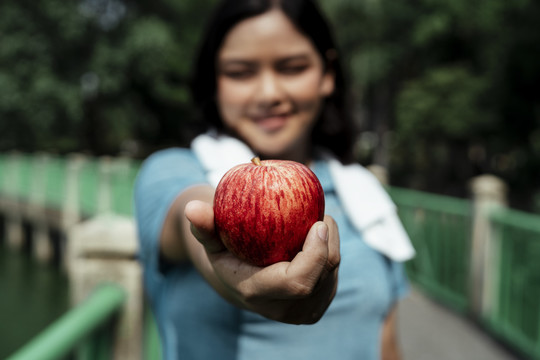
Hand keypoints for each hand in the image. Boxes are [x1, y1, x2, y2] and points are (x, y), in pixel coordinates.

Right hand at [185, 200, 339, 324]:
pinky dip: (330, 255)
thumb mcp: (211, 239)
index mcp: (258, 293)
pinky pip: (332, 278)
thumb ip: (202, 225)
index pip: (298, 282)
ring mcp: (302, 313)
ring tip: (320, 225)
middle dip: (329, 243)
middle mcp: (282, 310)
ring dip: (331, 247)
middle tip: (324, 216)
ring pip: (331, 276)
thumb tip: (192, 207)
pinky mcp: (315, 307)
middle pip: (321, 277)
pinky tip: (320, 240)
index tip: (319, 223)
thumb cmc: (225, 252)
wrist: (239, 283)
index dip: (316, 255)